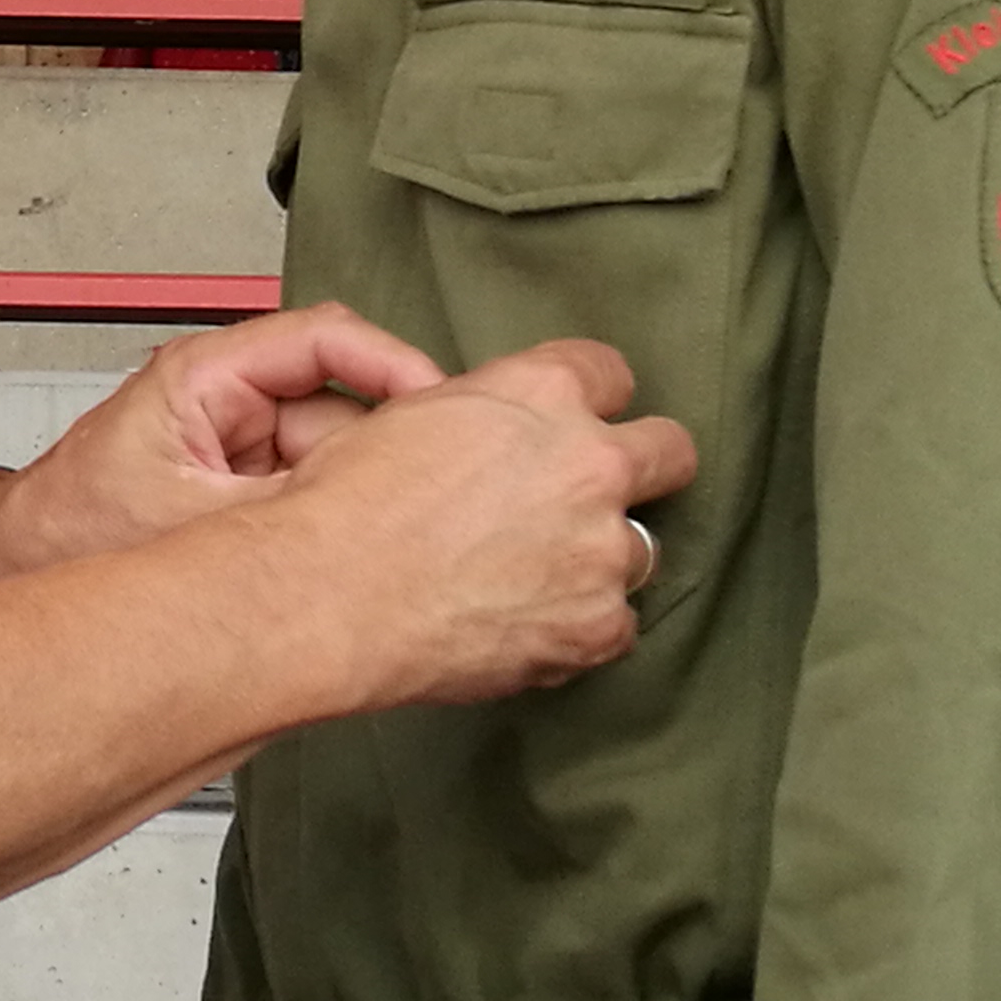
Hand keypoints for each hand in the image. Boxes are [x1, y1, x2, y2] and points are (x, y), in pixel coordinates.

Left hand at [0, 303, 442, 582]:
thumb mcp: (190, 521)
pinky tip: (354, 565)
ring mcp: (236, 450)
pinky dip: (333, 527)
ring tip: (387, 542)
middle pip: (342, 405)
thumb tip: (375, 507)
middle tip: (430, 496)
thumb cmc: (65, 535)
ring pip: (333, 458)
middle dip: (384, 451)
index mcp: (207, 376)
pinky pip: (309, 497)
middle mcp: (227, 402)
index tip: (444, 410)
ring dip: (359, 497)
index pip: (327, 339)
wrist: (8, 581)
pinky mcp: (238, 495)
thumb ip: (284, 506)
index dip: (394, 367)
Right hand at [264, 338, 698, 712]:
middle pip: (671, 452)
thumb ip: (494, 412)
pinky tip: (524, 622)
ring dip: (598, 559)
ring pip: (639, 548)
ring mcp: (602, 548)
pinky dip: (578, 627)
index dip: (591, 401)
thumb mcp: (417, 410)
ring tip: (533, 576)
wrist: (329, 592)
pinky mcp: (597, 625)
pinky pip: (615, 625)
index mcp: (545, 392)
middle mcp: (591, 462)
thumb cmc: (350, 502)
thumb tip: (512, 433)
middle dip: (643, 469)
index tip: (575, 423)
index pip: (613, 373)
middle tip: (593, 495)